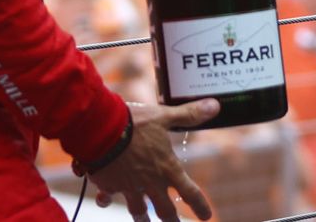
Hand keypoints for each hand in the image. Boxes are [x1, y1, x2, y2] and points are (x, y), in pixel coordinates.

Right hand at [85, 100, 217, 221]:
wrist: (101, 130)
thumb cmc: (134, 122)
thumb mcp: (164, 116)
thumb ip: (189, 114)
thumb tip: (215, 106)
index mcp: (167, 168)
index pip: (190, 192)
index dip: (200, 205)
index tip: (206, 216)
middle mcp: (150, 182)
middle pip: (164, 210)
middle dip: (170, 219)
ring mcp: (129, 187)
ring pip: (138, 210)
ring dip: (142, 218)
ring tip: (144, 221)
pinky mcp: (108, 185)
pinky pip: (107, 198)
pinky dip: (106, 200)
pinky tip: (104, 200)